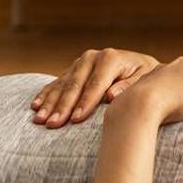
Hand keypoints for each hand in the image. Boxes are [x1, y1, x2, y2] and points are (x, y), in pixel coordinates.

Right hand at [31, 48, 160, 127]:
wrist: (141, 68)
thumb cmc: (146, 79)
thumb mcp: (145, 81)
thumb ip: (130, 87)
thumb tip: (112, 96)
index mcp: (111, 58)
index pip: (95, 84)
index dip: (85, 103)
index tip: (76, 120)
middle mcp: (93, 57)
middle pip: (75, 85)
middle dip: (63, 106)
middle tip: (52, 124)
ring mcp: (80, 63)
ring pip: (62, 85)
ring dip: (50, 103)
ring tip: (39, 120)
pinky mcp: (73, 69)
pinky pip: (56, 83)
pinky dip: (46, 95)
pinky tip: (35, 106)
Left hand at [106, 56, 182, 125]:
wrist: (142, 104)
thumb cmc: (179, 97)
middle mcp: (169, 66)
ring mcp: (151, 77)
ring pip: (167, 82)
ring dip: (172, 91)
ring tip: (177, 107)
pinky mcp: (137, 90)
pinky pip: (151, 93)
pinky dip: (156, 99)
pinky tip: (158, 110)